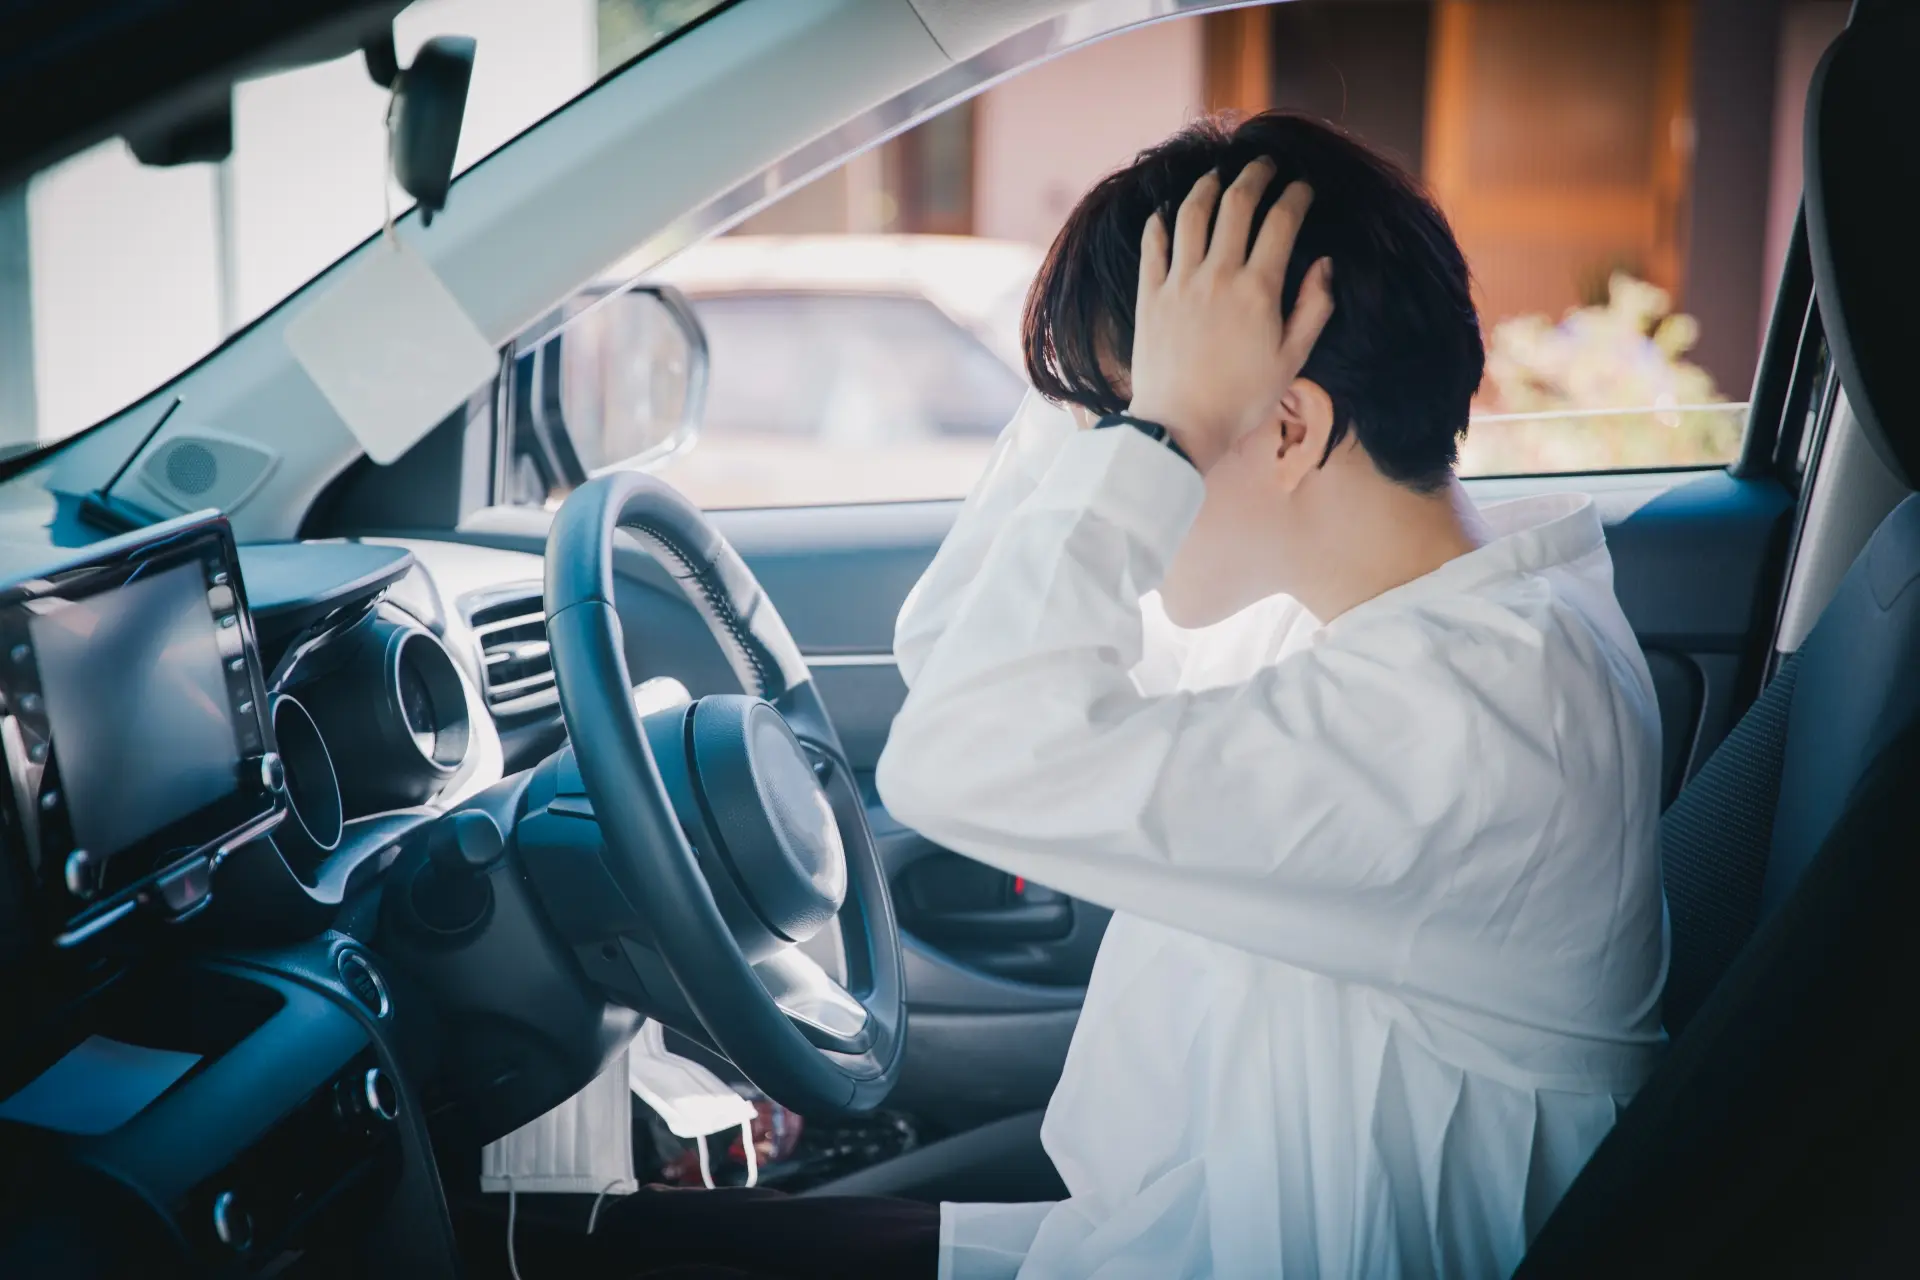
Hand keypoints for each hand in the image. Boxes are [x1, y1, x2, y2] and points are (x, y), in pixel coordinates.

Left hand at [1123, 160, 1333, 472]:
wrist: (1179, 427)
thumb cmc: (1241, 400)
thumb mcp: (1291, 360)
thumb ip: (1313, 308)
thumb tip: (1325, 265)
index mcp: (1258, 289)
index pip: (1282, 222)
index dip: (1296, 196)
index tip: (1303, 187)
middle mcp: (1218, 275)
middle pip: (1237, 204)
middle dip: (1255, 176)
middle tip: (1264, 165)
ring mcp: (1179, 283)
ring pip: (1192, 215)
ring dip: (1207, 187)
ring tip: (1217, 176)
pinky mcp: (1149, 297)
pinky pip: (1152, 246)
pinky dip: (1160, 222)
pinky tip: (1166, 212)